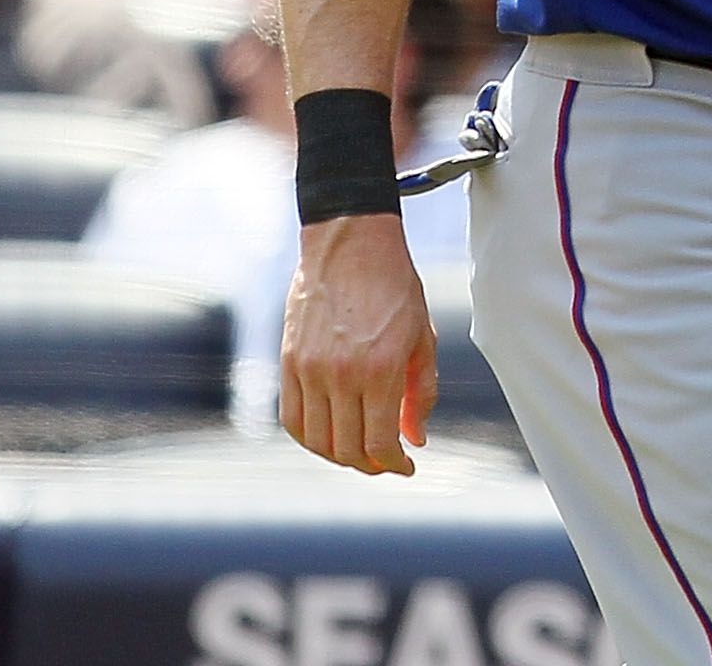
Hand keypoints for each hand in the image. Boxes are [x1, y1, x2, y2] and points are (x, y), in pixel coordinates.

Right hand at [281, 213, 435, 474]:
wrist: (351, 245)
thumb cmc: (396, 289)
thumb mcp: (422, 338)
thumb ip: (420, 393)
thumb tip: (415, 441)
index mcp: (381, 369)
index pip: (380, 442)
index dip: (394, 464)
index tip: (407, 466)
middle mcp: (341, 375)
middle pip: (347, 448)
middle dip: (370, 464)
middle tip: (386, 460)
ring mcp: (309, 369)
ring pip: (316, 440)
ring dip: (339, 455)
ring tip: (360, 450)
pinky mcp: (289, 362)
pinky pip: (292, 418)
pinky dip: (309, 437)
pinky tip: (329, 435)